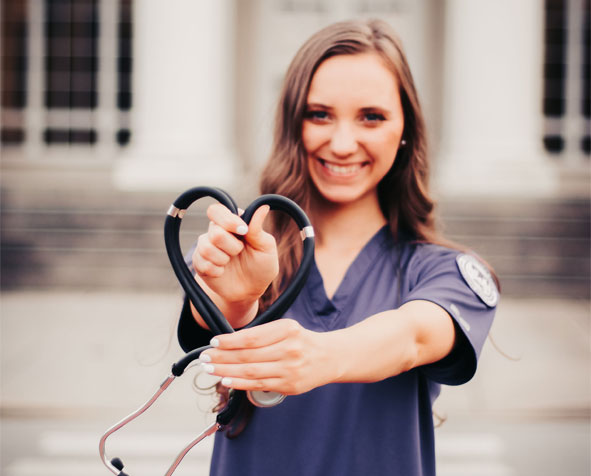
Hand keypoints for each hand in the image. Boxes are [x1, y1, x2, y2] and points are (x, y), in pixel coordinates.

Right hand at [192, 203, 278, 325]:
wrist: (249, 291)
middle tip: (239, 252)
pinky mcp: (198, 262)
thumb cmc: (261, 267)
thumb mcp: (265, 248)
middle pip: (214, 231)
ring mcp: (206, 245)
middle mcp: (216, 230)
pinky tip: (222, 272)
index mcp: (232, 222)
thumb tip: (263, 207)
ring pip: (206, 248)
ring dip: (224, 259)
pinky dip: (217, 270)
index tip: (242, 232)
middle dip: (231, 246)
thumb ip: (258, 228)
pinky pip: (202, 263)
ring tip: (230, 262)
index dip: (228, 220)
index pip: (217, 210)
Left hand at [199, 319, 338, 394]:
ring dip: (226, 370)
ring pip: (251, 372)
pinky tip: (226, 380)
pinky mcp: (289, 385)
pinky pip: (259, 385)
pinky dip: (239, 383)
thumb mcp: (285, 328)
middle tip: (204, 357)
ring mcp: (289, 369)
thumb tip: (227, 343)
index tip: (213, 342)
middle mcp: (289, 349)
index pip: (252, 337)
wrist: (328, 357)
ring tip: (210, 369)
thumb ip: (261, 334)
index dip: (230, 341)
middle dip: (222, 357)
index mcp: (287, 330)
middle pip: (248, 356)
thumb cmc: (301, 340)